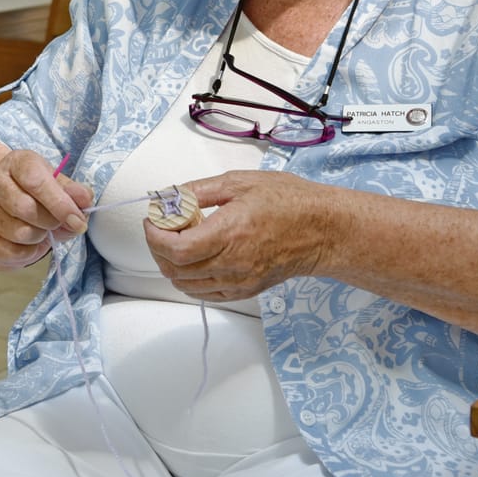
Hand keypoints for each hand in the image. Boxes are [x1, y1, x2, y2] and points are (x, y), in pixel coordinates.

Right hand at [0, 149, 91, 270]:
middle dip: (51, 223)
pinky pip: (7, 251)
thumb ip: (73, 192)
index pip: (35, 181)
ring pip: (19, 233)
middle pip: (26, 209)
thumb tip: (85, 200)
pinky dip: (26, 254)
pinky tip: (28, 245)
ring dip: (39, 239)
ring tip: (41, 233)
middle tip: (58, 225)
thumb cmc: (34, 193)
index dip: (60, 203)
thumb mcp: (56, 184)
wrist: (0, 201)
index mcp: (16, 162)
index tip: (78, 220)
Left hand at [143, 171, 341, 300]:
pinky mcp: (246, 291)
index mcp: (229, 235)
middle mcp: (232, 264)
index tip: (153, 220)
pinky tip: (195, 258)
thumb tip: (170, 196)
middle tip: (163, 227)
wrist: (324, 230)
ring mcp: (239, 282)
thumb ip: (199, 190)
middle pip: (175, 270)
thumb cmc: (289, 202)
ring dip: (172, 265)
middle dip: (158, 248)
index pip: (175, 250)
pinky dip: (190, 279)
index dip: (154, 237)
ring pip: (186, 285)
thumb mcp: (239, 182)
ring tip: (180, 240)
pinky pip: (205, 294)